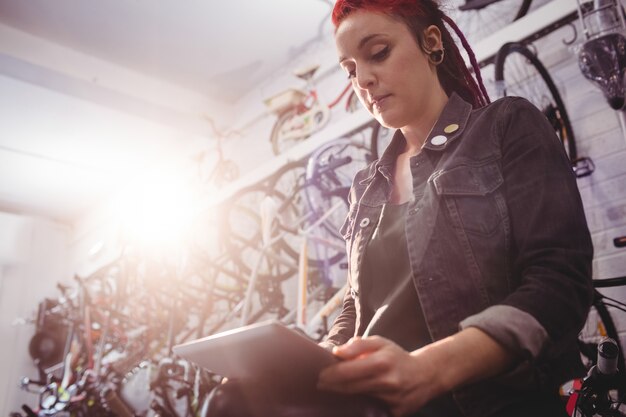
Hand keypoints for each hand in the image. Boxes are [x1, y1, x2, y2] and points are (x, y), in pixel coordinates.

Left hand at [317, 336, 443, 416]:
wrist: (427, 374)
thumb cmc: (397, 357)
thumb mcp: (380, 343)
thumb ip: (358, 345)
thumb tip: (337, 352)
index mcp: (381, 362)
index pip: (347, 372)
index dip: (330, 375)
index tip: (319, 374)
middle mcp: (387, 382)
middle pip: (350, 388)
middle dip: (331, 386)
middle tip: (320, 384)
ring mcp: (392, 400)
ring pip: (359, 399)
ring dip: (344, 395)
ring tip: (333, 388)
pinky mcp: (396, 413)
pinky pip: (372, 410)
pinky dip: (361, 405)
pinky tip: (354, 400)